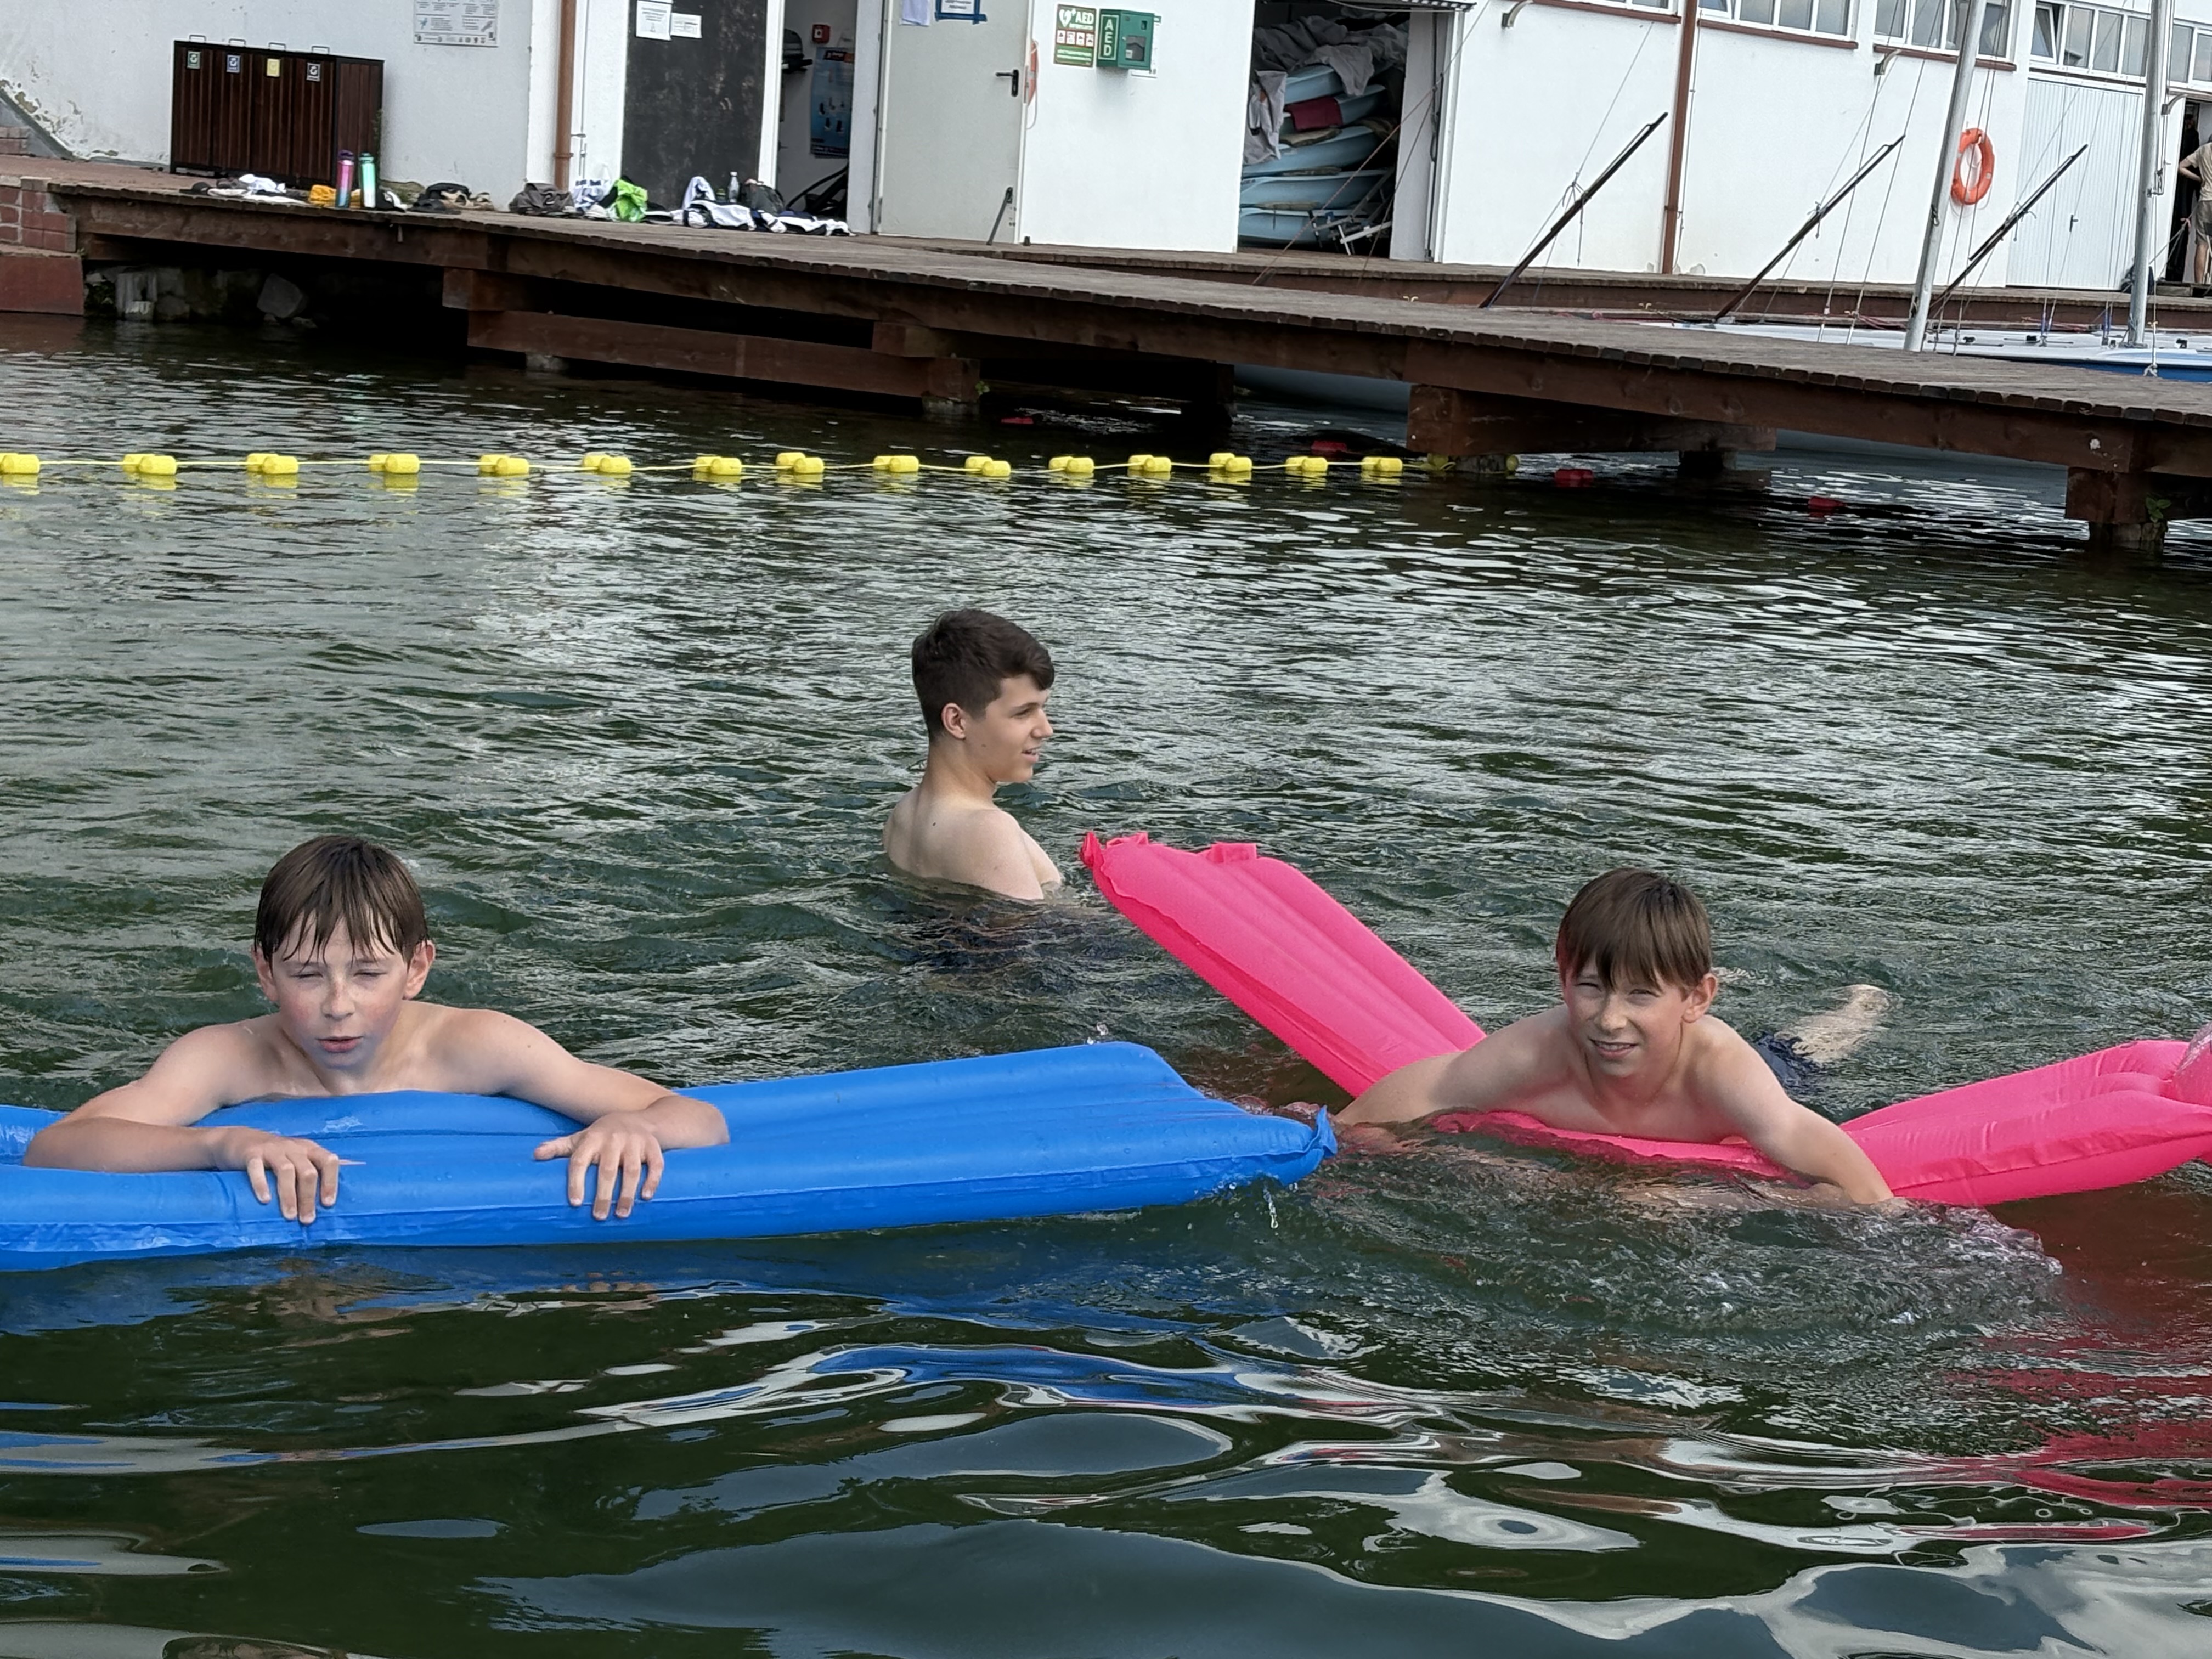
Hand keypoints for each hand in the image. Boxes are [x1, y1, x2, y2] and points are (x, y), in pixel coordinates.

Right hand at [218, 1128, 340, 1222]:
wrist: (240, 1139)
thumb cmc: (277, 1154)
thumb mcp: (301, 1155)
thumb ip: (322, 1164)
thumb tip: (356, 1168)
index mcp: (309, 1149)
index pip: (328, 1161)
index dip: (331, 1182)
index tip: (328, 1204)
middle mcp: (293, 1147)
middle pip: (308, 1171)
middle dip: (309, 1197)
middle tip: (307, 1220)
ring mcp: (272, 1149)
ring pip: (286, 1171)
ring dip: (289, 1195)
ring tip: (290, 1216)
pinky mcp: (251, 1154)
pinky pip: (257, 1169)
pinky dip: (261, 1184)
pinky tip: (265, 1200)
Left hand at [535, 1116, 664, 1219]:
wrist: (641, 1118)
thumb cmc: (604, 1134)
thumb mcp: (581, 1137)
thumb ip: (559, 1146)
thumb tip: (535, 1155)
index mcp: (593, 1138)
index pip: (580, 1161)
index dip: (576, 1182)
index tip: (576, 1203)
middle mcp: (614, 1139)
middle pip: (608, 1170)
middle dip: (604, 1195)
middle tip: (599, 1216)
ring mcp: (635, 1142)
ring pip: (632, 1170)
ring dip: (627, 1193)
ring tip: (622, 1214)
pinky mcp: (653, 1146)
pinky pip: (656, 1164)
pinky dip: (652, 1180)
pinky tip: (646, 1197)